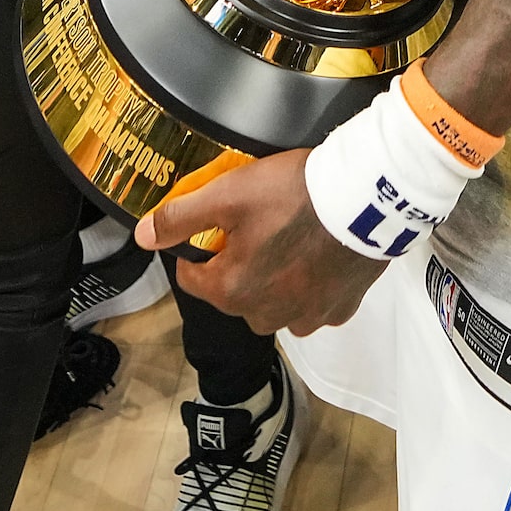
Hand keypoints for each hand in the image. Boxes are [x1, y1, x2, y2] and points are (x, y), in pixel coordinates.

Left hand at [134, 148, 385, 336]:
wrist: (367, 200)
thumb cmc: (293, 195)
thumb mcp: (229, 193)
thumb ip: (181, 217)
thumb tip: (142, 236)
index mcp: (231, 291)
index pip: (192, 277)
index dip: (200, 248)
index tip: (220, 225)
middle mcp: (264, 316)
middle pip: (236, 292)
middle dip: (241, 265)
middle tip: (263, 225)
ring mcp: (306, 317)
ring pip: (276, 302)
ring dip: (278, 281)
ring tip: (296, 240)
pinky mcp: (340, 310)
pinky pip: (314, 303)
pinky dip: (314, 285)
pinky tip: (323, 256)